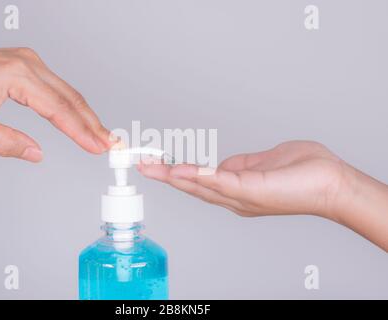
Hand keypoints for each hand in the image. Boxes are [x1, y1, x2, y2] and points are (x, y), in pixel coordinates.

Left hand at [0, 42, 111, 161]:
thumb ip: (6, 143)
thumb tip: (36, 153)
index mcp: (17, 75)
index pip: (59, 109)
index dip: (81, 131)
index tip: (97, 146)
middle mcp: (29, 65)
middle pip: (72, 98)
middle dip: (93, 124)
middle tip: (110, 144)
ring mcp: (31, 63)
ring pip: (69, 92)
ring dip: (87, 115)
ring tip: (101, 135)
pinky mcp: (29, 66)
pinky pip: (59, 88)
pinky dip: (74, 106)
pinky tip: (82, 117)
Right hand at [139, 141, 387, 250]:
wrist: (331, 184)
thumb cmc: (303, 174)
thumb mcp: (262, 165)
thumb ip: (239, 167)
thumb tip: (222, 166)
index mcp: (236, 191)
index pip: (200, 183)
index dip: (176, 175)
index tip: (157, 165)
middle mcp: (235, 199)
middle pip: (194, 187)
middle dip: (166, 177)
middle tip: (143, 166)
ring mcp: (243, 197)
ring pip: (202, 187)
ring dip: (175, 177)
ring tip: (154, 168)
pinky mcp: (252, 190)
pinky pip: (221, 182)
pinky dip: (199, 176)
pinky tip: (182, 170)